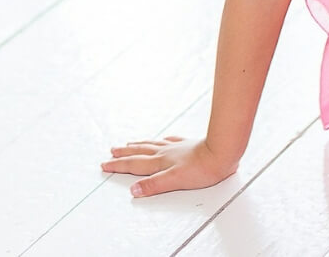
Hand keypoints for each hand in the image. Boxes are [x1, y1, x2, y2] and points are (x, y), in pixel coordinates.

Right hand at [100, 136, 237, 197]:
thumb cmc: (202, 168)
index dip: (119, 165)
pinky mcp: (189, 144)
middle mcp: (166, 152)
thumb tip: (134, 190)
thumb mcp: (174, 181)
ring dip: (139, 144)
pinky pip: (170, 140)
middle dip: (124, 153)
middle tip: (112, 151)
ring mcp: (177, 147)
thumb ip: (154, 185)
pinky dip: (162, 140)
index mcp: (161, 162)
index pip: (135, 165)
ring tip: (130, 143)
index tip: (105, 164)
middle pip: (140, 152)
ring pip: (153, 144)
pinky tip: (163, 138)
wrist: (222, 152)